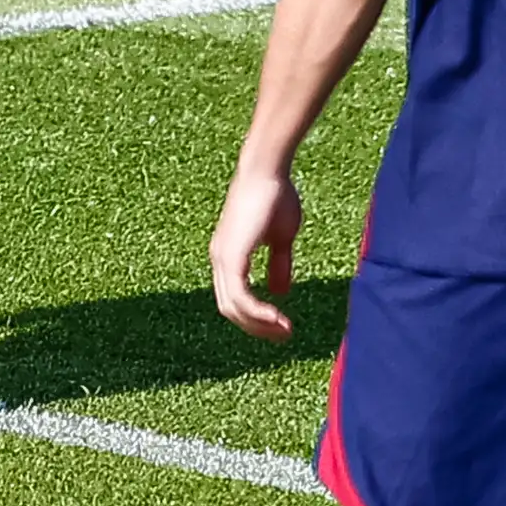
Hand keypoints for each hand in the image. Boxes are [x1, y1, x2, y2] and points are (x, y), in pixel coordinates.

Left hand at [210, 163, 303, 340]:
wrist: (268, 171)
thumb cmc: (275, 196)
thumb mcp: (281, 238)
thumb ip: (278, 264)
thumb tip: (280, 292)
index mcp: (228, 255)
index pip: (234, 298)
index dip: (256, 316)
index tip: (281, 326)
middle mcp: (220, 258)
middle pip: (230, 309)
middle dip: (257, 326)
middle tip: (284, 334)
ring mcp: (222, 257)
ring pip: (233, 307)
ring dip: (260, 324)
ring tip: (285, 330)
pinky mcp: (231, 255)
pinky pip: (240, 296)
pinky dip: (258, 312)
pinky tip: (278, 317)